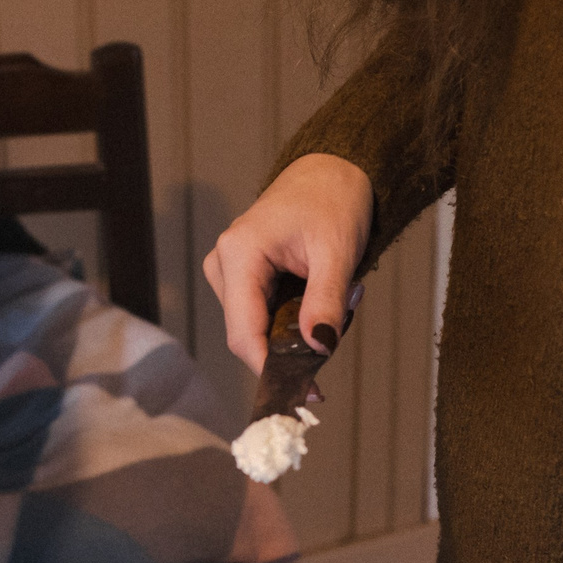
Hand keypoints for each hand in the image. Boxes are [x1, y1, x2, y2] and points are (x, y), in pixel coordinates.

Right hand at [202, 152, 373, 374]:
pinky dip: (291, 319)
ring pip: (256, 328)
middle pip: (249, 335)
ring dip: (294, 331)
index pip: (243, 333)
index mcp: (239, 254)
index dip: (270, 368)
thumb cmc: (333, 200)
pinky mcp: (239, 277)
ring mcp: (228, 271)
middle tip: (338, 331)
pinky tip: (316, 296)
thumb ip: (325, 303)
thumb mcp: (337, 253)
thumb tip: (319, 349)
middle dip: (290, 347)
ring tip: (335, 300)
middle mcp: (224, 264)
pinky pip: (261, 315)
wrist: (330, 171)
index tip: (305, 391)